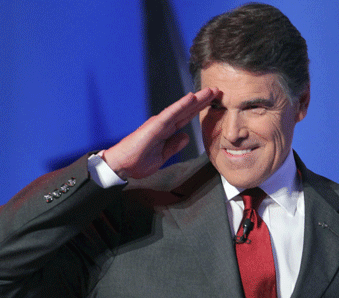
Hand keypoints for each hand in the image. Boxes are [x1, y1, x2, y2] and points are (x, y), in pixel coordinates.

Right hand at [102, 87, 217, 178]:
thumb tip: (186, 137)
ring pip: (181, 109)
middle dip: (202, 100)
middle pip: (187, 110)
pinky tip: (191, 98)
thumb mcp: (162, 156)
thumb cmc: (137, 162)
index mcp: (166, 131)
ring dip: (196, 99)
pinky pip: (170, 114)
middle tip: (217, 91)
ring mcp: (159, 123)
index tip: (212, 102)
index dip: (199, 109)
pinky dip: (181, 105)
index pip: (186, 118)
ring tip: (210, 91)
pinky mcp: (154, 126)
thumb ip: (174, 146)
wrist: (121, 167)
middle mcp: (163, 124)